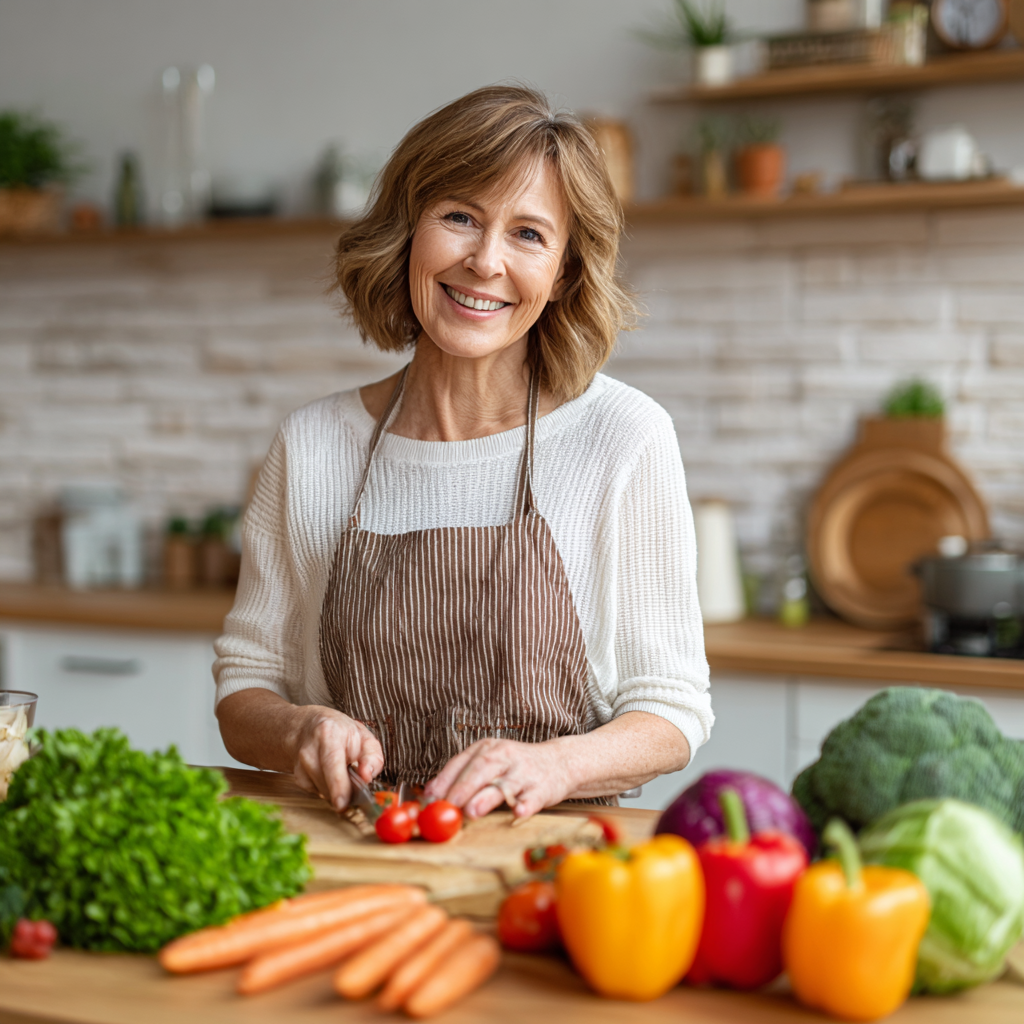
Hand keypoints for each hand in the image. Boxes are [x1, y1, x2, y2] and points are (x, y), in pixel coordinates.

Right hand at [287, 706, 383, 811]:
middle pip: (326, 782)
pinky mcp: (297, 777)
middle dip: (343, 792)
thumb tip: (367, 777)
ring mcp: (300, 764)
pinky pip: (317, 793)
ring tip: (344, 774)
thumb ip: (372, 757)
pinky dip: (328, 789)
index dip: (337, 785)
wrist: (308, 727)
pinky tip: (331, 776)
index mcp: (329, 734)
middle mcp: (309, 750)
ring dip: (337, 790)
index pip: (331, 763)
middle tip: (357, 789)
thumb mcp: (364, 737)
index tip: (342, 803)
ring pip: (322, 791)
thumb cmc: (340, 732)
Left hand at [423, 737, 574, 820]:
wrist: (559, 762)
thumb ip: (462, 776)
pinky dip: (525, 805)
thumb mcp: (489, 763)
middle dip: (463, 788)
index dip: (444, 780)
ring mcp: (525, 772)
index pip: (462, 762)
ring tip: (472, 811)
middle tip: (448, 807)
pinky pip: (533, 797)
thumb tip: (429, 795)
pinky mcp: (543, 788)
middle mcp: (505, 756)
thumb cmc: (516, 767)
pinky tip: (518, 812)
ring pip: (504, 783)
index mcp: (488, 748)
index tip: (430, 799)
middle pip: (481, 769)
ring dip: (487, 797)